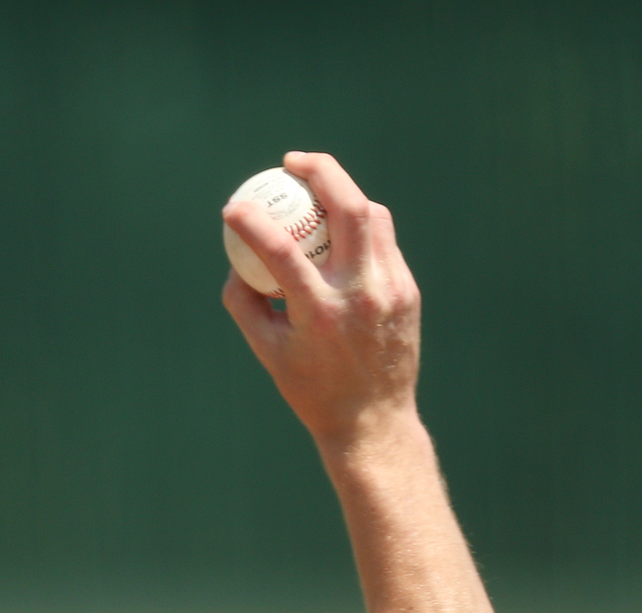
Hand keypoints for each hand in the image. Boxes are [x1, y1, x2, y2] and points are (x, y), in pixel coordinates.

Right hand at [222, 151, 421, 454]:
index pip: (282, 252)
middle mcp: (361, 295)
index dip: (253, 222)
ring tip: (317, 188)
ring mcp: (391, 289)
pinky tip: (339, 229)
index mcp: (319, 315)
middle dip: (321, 171)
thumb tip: (235, 262)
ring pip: (373, 217)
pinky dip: (358, 228)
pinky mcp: (408, 290)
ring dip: (343, 193)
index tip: (234, 207)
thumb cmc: (310, 390)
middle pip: (349, 209)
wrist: (372, 420)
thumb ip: (245, 305)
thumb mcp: (267, 352)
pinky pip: (382, 243)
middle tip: (292, 163)